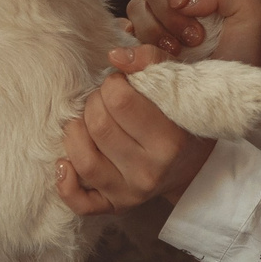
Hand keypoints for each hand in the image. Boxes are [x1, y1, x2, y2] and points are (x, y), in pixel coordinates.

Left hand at [55, 46, 216, 215]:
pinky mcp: (117, 205)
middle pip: (98, 125)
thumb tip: (115, 56)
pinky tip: (65, 162)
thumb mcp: (179, 86)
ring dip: (76, 132)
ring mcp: (132, 192)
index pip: (120, 100)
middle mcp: (151, 171)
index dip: (114, 83)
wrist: (196, 166)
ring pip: (83, 159)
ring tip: (88, 121)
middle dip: (95, 102)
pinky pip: (79, 201)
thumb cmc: (182, 119)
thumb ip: (150, 61)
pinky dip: (65, 181)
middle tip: (107, 100)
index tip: (123, 83)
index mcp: (170, 140)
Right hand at [124, 0, 260, 67]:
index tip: (183, 3)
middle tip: (194, 39)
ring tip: (178, 54)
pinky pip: (123, 31)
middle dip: (170, 15)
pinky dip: (133, 42)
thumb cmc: (244, 49)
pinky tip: (150, 56)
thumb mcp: (252, 12)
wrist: (230, 88)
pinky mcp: (139, 40)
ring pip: (136, 8)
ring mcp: (156, 18)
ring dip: (154, 32)